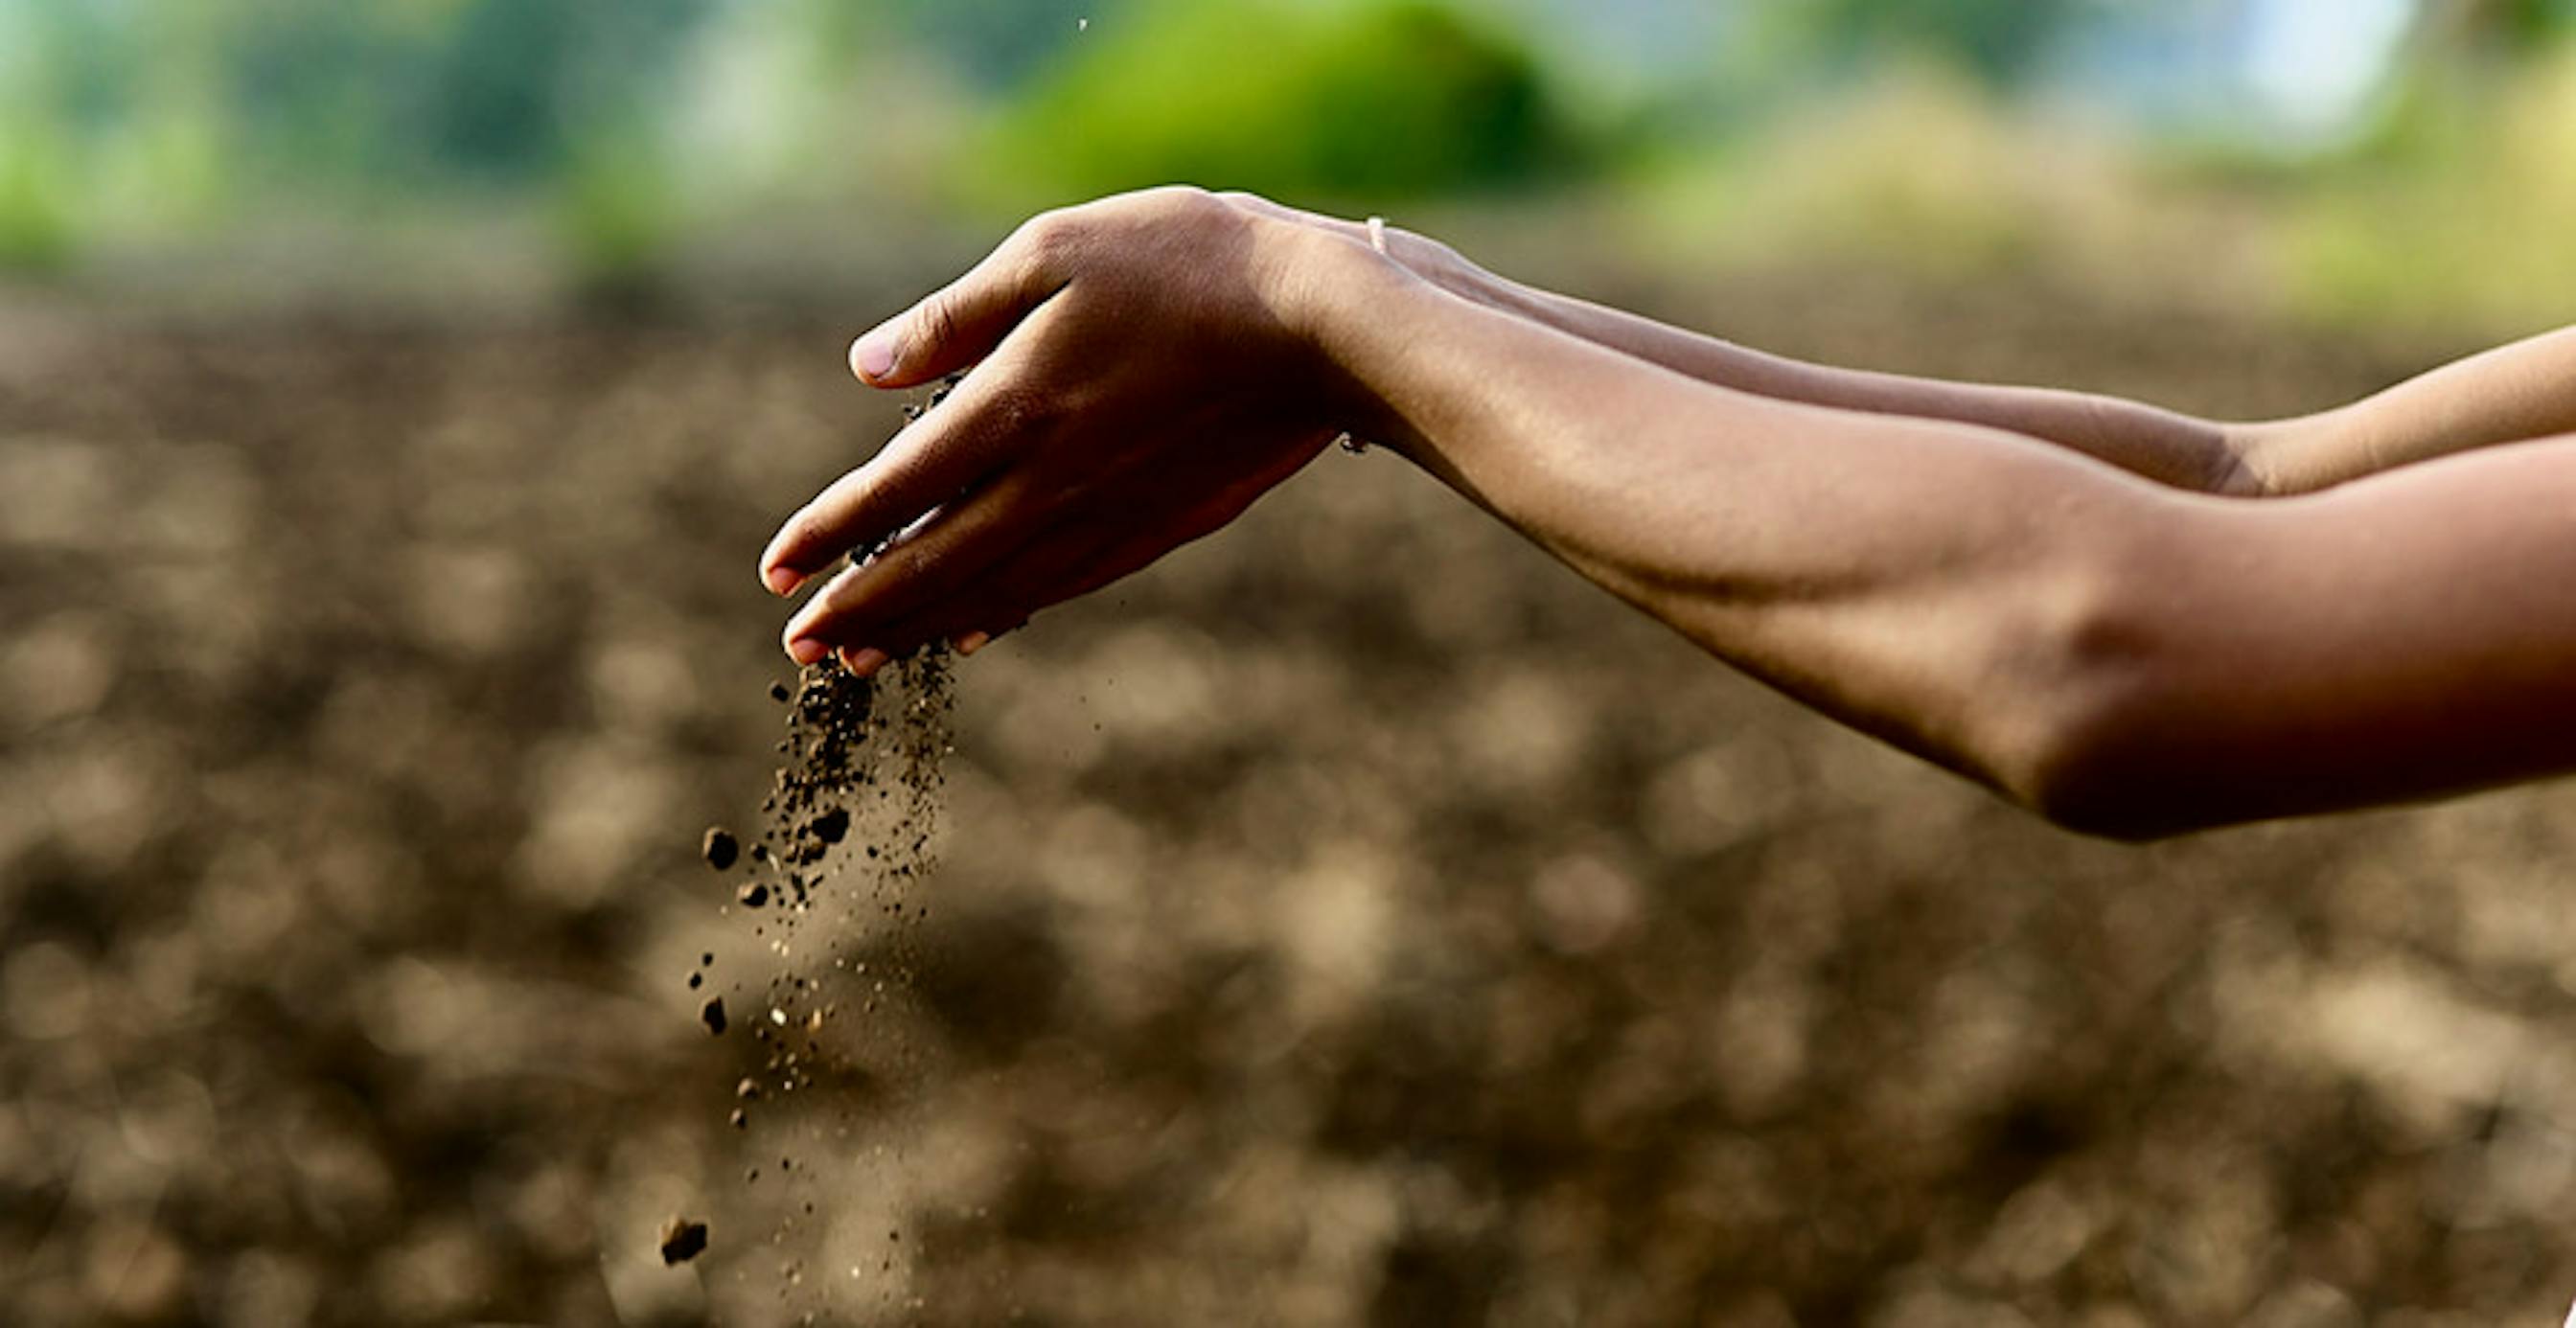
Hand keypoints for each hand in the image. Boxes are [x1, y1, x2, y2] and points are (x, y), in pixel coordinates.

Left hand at [760, 187, 1375, 670]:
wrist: (1321, 328)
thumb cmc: (1186, 262)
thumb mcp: (1055, 252)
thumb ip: (955, 317)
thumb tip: (865, 370)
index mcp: (1014, 405)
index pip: (894, 488)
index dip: (828, 534)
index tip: (773, 575)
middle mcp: (1050, 480)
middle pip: (934, 563)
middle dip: (860, 610)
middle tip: (800, 651)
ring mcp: (1107, 512)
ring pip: (995, 588)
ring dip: (920, 627)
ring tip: (864, 659)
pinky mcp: (1158, 525)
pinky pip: (1061, 584)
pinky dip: (1005, 610)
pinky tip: (976, 626)